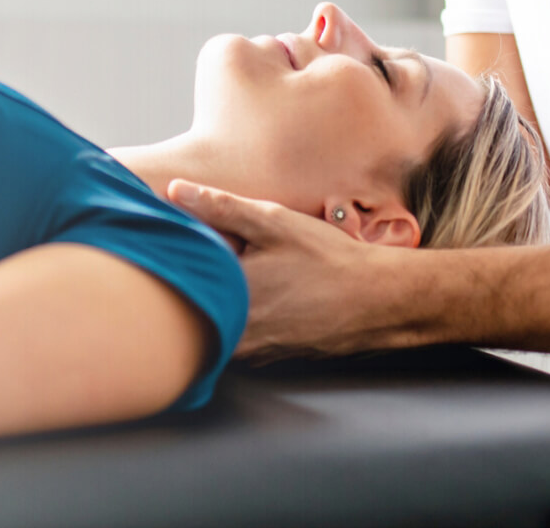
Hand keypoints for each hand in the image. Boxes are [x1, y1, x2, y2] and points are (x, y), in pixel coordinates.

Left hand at [167, 179, 386, 360]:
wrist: (378, 301)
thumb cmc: (328, 260)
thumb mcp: (274, 222)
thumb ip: (220, 207)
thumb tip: (175, 190)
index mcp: (228, 296)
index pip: (176, 280)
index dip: (170, 259)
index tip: (171, 244)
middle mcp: (234, 332)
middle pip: (190, 308)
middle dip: (191, 284)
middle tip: (199, 259)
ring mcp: (251, 352)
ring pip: (213, 326)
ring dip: (215, 303)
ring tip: (236, 277)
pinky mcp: (267, 358)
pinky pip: (237, 338)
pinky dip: (238, 319)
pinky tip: (262, 298)